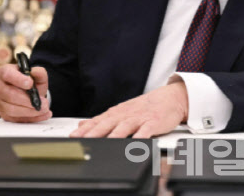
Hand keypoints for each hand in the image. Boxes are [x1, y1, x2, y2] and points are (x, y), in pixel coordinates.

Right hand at [0, 64, 51, 122]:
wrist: (26, 91)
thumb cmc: (29, 80)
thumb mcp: (36, 74)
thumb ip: (39, 72)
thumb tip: (36, 72)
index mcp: (4, 72)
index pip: (7, 75)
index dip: (18, 79)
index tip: (30, 84)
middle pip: (10, 95)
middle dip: (28, 100)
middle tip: (43, 102)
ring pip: (12, 110)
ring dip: (30, 111)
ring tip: (44, 109)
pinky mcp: (4, 114)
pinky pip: (16, 119)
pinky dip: (31, 118)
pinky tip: (42, 115)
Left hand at [70, 81, 187, 137]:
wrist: (170, 98)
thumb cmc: (146, 107)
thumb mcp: (122, 111)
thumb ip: (102, 119)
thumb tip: (82, 125)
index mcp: (117, 113)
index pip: (97, 121)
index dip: (85, 130)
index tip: (73, 138)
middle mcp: (125, 115)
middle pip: (107, 124)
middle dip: (94, 133)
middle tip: (82, 141)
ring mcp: (139, 118)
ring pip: (124, 127)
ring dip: (114, 135)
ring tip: (105, 145)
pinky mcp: (153, 122)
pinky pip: (145, 131)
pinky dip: (140, 138)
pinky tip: (135, 144)